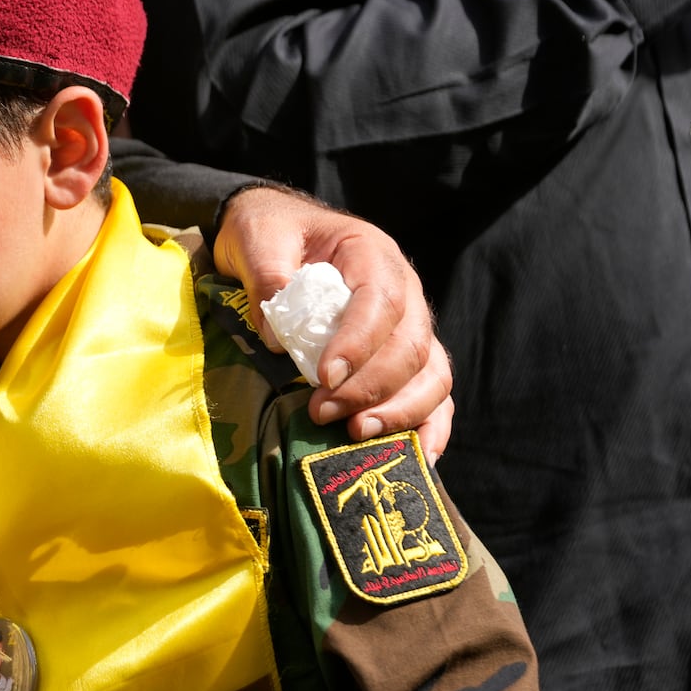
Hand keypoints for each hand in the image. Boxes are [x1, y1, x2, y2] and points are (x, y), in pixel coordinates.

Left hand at [214, 185, 453, 461]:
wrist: (280, 232)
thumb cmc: (270, 232)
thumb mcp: (257, 237)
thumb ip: (266, 276)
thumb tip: (276, 339)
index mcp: (370, 255)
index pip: (380, 302)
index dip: (358, 344)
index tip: (324, 378)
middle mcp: (404, 291)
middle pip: (409, 346)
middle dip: (369, 387)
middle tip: (321, 413)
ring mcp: (410, 327)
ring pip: (431, 374)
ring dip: (400, 410)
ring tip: (357, 434)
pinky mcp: (405, 358)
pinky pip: (434, 394)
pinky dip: (430, 426)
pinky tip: (417, 458)